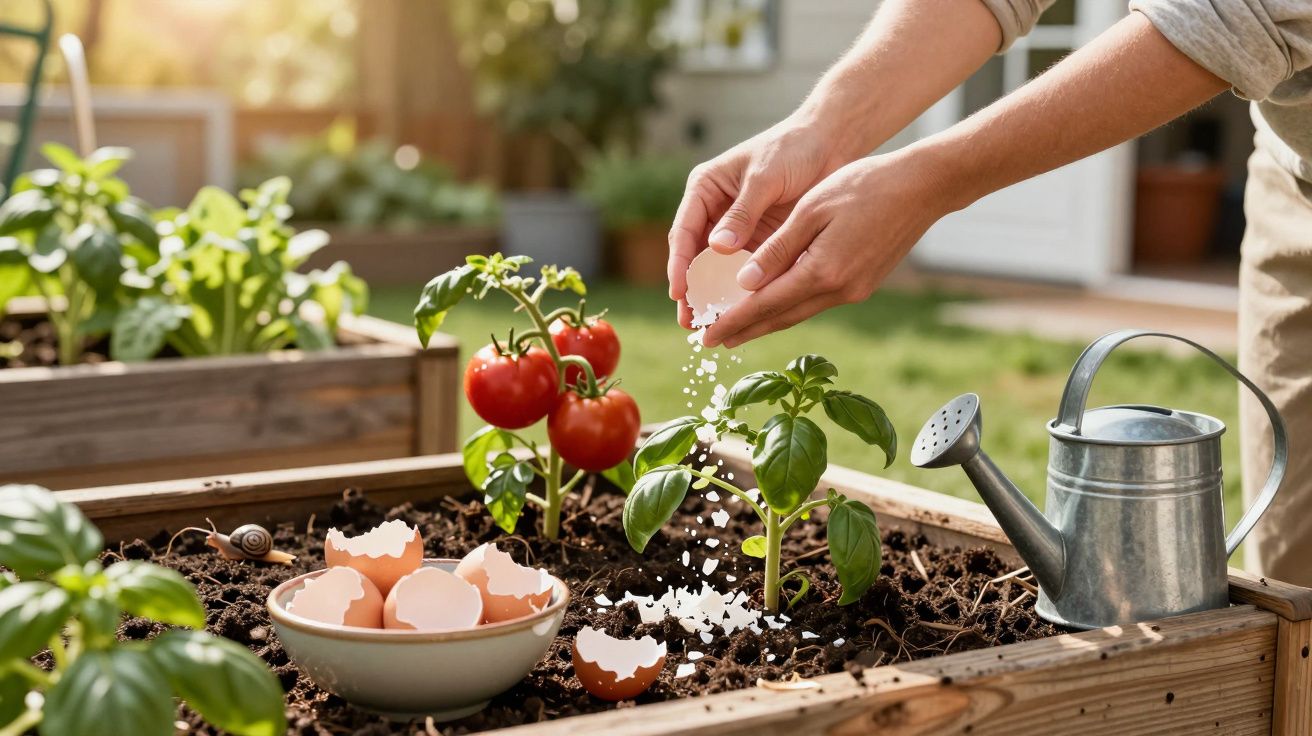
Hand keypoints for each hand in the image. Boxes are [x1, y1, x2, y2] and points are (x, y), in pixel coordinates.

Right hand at [667, 116, 849, 327]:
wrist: (830, 144)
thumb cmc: (792, 149)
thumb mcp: (765, 177)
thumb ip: (743, 212)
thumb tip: (718, 248)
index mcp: (705, 190)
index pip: (684, 232)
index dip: (679, 264)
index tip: (679, 292)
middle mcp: (715, 212)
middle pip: (695, 258)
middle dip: (691, 291)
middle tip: (689, 321)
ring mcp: (737, 230)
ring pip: (718, 270)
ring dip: (713, 297)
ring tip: (707, 326)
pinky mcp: (760, 242)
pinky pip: (746, 272)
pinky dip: (741, 293)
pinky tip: (741, 315)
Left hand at [702, 149, 949, 348]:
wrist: (922, 188)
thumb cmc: (864, 186)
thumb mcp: (811, 210)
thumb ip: (776, 249)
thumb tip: (744, 285)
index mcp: (822, 271)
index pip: (764, 305)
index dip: (732, 322)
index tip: (704, 336)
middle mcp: (839, 290)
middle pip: (780, 318)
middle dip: (744, 330)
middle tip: (710, 341)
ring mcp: (854, 290)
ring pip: (799, 312)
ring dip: (766, 322)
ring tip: (737, 329)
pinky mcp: (863, 284)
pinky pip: (816, 302)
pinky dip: (790, 307)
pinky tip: (775, 306)